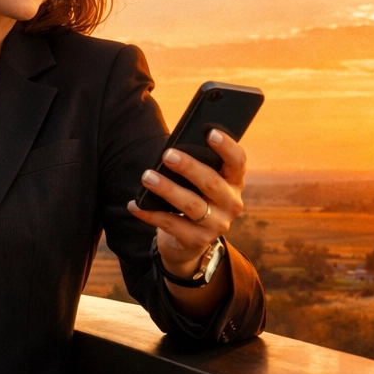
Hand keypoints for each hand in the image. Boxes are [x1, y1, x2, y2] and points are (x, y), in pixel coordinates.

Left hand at [127, 129, 245, 316]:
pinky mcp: (198, 241)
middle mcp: (231, 204)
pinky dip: (150, 214)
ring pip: (191, 204)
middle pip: (212, 182)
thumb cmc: (194, 198)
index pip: (238, 161)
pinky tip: (135, 205)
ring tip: (147, 177)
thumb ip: (196, 167)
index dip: (227, 146)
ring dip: (167, 189)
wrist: (190, 242)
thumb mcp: (201, 183)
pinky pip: (171, 224)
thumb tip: (171, 149)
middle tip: (167, 154)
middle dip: (188, 167)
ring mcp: (216, 225)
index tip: (210, 132)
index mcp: (234, 183)